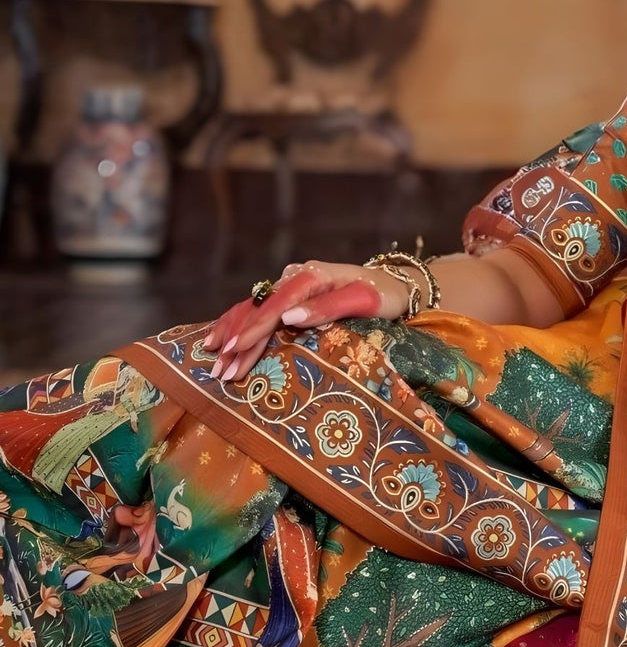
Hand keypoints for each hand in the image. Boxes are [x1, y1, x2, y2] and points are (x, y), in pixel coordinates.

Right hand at [201, 259, 409, 383]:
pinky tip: (219, 337)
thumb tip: (290, 316)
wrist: (394, 284)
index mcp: (312, 276)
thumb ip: (328, 307)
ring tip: (212, 358)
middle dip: (237, 339)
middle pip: (259, 308)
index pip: (277, 304)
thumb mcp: (364, 301)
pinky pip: (258, 308)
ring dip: (232, 333)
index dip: (255, 328)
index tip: (236, 349)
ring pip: (253, 308)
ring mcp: (291, 284)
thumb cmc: (383, 295)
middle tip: (221, 370)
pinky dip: (238, 323)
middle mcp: (296, 276)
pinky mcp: (290, 294)